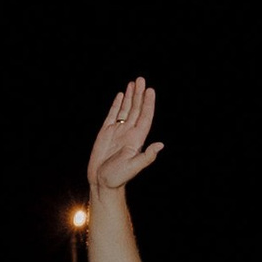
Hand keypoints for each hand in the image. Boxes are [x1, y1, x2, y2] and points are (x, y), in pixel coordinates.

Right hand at [86, 77, 163, 199]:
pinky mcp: (106, 133)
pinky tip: (121, 96)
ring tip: (133, 83)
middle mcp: (129, 132)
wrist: (101, 182)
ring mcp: (118, 132)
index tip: (150, 90)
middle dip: (139, 94)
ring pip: (125, 110)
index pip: (145, 117)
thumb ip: (146, 156)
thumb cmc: (117, 178)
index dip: (148, 104)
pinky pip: (112, 115)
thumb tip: (160, 145)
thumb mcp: (133, 167)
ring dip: (130, 97)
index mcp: (136, 139)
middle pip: (136, 109)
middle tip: (141, 79)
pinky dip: (117, 105)